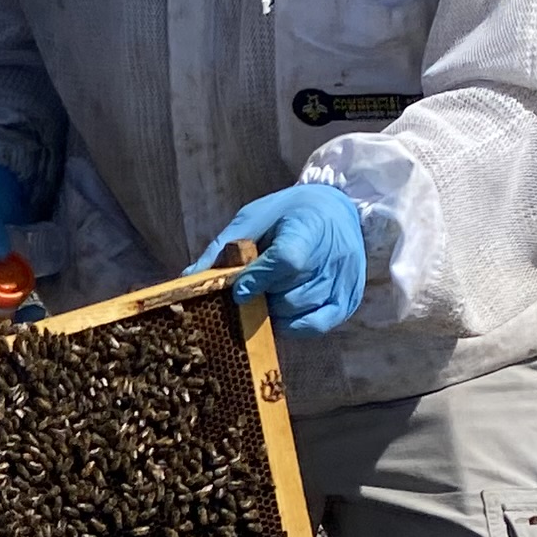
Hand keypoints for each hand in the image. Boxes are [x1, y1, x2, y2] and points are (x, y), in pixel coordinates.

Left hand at [214, 180, 402, 334]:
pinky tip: (282, 314)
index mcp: (310, 227)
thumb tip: (189, 279)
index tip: (239, 291)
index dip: (259, 279)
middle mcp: (334, 257)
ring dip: (275, 311)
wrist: (336, 209)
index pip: (287, 261)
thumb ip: (223, 248)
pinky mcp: (348, 301)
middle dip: (262, 297)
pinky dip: (294, 326)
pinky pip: (316, 326)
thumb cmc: (288, 213)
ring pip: (299, 312)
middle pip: (290, 293)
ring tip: (268, 295)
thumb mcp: (254, 218)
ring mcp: (344, 282)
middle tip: (250, 291)